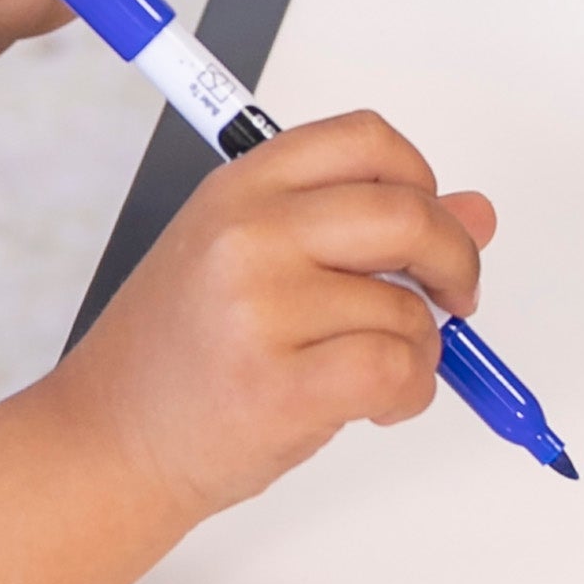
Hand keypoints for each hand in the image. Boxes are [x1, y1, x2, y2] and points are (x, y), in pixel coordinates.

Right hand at [47, 111, 495, 520]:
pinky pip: (398, 369)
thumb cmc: (180, 356)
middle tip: (455, 297)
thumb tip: (475, 214)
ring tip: (367, 373)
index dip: (421, 179)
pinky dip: (408, 394)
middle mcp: (248, 234)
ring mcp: (260, 307)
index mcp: (240, 189)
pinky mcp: (279, 385)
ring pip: (408, 308)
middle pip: (407, 212)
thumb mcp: (253, 263)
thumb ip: (358, 229)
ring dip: (417, 351)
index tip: (432, 221)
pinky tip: (373, 405)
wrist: (107, 443)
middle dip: (455, 259)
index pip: (366, 140)